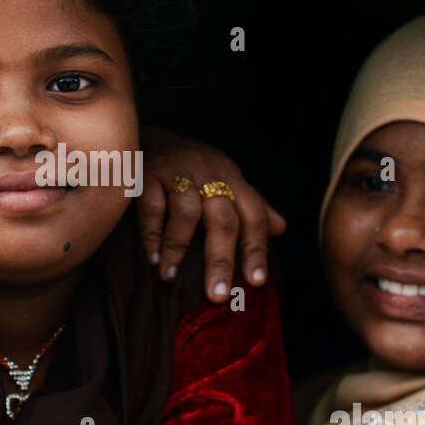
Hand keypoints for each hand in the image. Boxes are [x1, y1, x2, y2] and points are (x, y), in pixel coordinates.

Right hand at [138, 126, 286, 301]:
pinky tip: (152, 257)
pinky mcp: (145, 171)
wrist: (143, 130)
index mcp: (231, 176)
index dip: (256, 248)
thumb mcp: (224, 177)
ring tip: (170, 277)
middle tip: (217, 294)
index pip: (253, 214)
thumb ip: (251, 204)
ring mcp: (176, 170)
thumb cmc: (189, 164)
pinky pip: (151, 205)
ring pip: (186, 212)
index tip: (257, 282)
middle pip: (222, 218)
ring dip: (179, 248)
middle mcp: (209, 172)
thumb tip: (282, 229)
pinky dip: (151, 233)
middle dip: (221, 259)